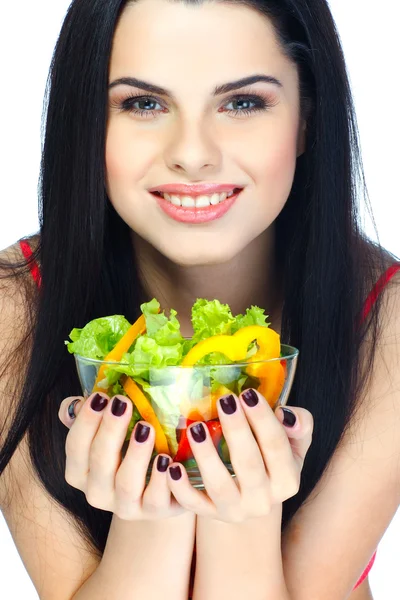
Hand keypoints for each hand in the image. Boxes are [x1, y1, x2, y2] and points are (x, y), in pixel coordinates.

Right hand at [58, 392, 186, 519]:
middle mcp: (97, 493)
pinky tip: (168, 460)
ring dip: (136, 454)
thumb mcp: (105, 433)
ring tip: (146, 427)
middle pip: (100, 462)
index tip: (101, 396)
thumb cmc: (126, 451)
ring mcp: (126, 506)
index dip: (86, 422)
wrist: (158, 489)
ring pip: (126, 483)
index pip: (75, 447)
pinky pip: (156, 500)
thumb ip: (86, 416)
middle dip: (110, 430)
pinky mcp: (155, 511)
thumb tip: (76, 403)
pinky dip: (161, 479)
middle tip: (124, 403)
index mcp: (80, 472)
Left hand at [166, 388, 313, 522]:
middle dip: (237, 430)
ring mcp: (235, 510)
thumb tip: (286, 414)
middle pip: (249, 464)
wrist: (251, 495)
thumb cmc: (270, 457)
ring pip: (220, 485)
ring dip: (206, 456)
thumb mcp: (293, 442)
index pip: (277, 447)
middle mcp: (264, 501)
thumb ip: (299, 424)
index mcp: (288, 481)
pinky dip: (181, 489)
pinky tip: (172, 466)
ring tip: (196, 427)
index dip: (263, 419)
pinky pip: (193, 504)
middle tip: (224, 401)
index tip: (248, 393)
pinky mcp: (209, 514)